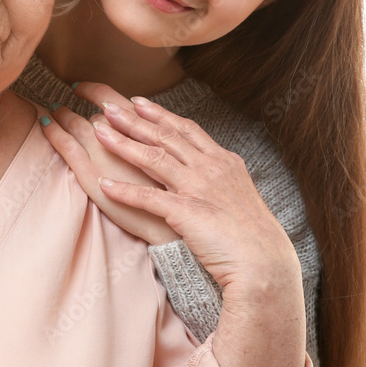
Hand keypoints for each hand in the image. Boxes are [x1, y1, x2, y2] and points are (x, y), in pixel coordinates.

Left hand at [65, 82, 306, 366]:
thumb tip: (212, 169)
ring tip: (98, 131)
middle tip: (106, 106)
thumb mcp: (240, 196)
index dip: (159, 114)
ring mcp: (199, 189)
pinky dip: (124, 191)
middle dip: (133, 119)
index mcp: (224, 162)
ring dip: (123, 143)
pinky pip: (149, 198)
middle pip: (165, 136)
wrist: (267, 265)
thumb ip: (222, 179)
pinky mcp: (187, 213)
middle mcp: (210, 169)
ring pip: (154, 158)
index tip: (137, 101)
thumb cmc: (254, 237)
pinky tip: (104, 184)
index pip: (186, 129)